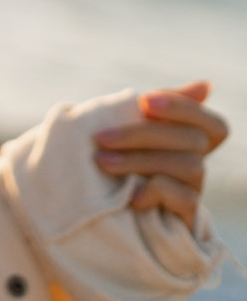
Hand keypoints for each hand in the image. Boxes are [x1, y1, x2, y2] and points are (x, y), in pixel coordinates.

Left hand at [91, 80, 229, 231]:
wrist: (87, 200)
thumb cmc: (109, 153)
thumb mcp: (127, 125)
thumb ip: (159, 106)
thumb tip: (206, 84)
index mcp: (187, 140)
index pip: (213, 124)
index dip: (185, 109)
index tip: (146, 102)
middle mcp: (197, 163)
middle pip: (192, 140)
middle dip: (142, 135)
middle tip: (100, 137)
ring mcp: (194, 190)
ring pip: (188, 166)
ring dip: (140, 161)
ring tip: (102, 162)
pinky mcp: (184, 215)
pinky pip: (185, 199)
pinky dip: (156, 191)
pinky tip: (130, 193)